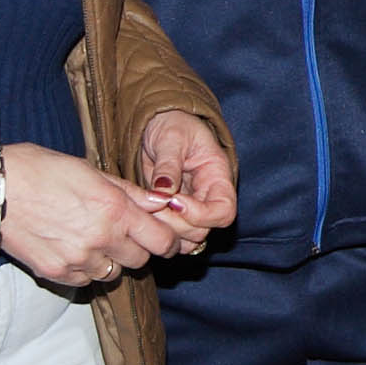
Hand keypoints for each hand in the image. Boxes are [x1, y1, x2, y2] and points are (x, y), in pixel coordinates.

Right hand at [0, 143, 188, 287]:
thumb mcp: (90, 171)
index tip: (165, 239)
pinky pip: (85, 280)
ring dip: (110, 260)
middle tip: (122, 234)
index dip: (168, 242)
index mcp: (115, 209)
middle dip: (137, 248)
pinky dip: (85, 269)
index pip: (162, 241)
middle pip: (141, 260)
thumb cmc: (40, 170)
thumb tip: (162, 202)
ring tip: (92, 239)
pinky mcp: (56, 273)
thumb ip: (129, 192)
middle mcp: (101, 239)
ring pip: (113, 273)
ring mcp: (78, 260)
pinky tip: (71, 248)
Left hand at [134, 111, 235, 243]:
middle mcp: (208, 199)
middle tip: (151, 205)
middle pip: (203, 231)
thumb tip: (164, 192)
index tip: (174, 200)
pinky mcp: (172, 215)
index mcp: (218, 178)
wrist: (157, 124)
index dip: (200, 215)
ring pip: (186, 239)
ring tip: (144, 209)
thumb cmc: (171, 124)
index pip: (224, 212)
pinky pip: (169, 236)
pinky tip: (141, 214)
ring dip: (164, 231)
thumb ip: (169, 164)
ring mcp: (190, 210)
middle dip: (175, 224)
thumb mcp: (171, 136)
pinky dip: (155, 231)